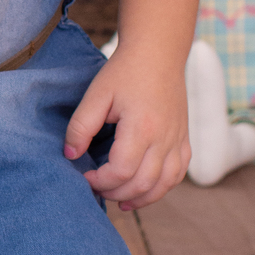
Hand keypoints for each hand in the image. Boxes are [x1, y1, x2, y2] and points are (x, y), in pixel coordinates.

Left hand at [63, 46, 190, 210]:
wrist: (158, 53)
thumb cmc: (124, 72)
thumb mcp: (96, 95)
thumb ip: (81, 126)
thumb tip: (70, 155)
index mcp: (141, 127)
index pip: (121, 171)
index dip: (100, 181)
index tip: (84, 175)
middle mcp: (164, 138)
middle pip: (142, 183)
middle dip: (116, 193)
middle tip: (97, 188)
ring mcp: (178, 140)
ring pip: (164, 184)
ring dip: (142, 198)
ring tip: (120, 201)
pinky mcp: (184, 139)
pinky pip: (178, 174)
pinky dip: (162, 187)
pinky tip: (145, 190)